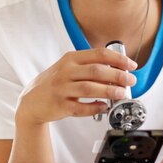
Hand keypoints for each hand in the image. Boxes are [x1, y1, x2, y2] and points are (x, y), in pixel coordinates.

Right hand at [16, 48, 136, 125]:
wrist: (31, 101)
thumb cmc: (55, 83)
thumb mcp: (68, 67)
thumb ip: (89, 66)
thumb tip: (119, 70)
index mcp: (70, 59)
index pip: (99, 54)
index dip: (118, 59)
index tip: (131, 65)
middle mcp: (65, 71)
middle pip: (97, 71)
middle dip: (118, 76)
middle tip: (131, 81)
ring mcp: (61, 88)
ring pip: (89, 88)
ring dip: (109, 91)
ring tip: (121, 94)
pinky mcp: (59, 105)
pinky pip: (81, 107)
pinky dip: (95, 107)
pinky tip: (104, 107)